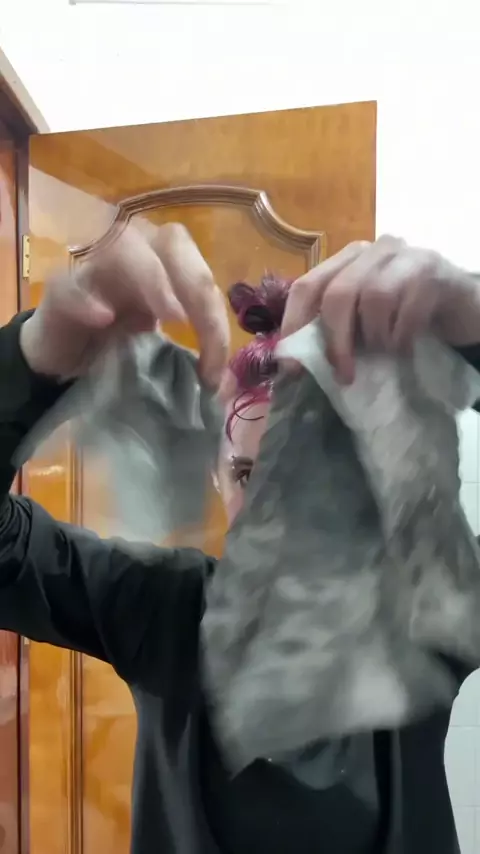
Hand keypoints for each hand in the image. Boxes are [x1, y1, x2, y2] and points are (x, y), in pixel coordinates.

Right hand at [20, 223, 229, 388]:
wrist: (65, 358)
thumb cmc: (118, 348)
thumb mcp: (162, 352)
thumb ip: (193, 359)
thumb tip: (227, 385)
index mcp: (166, 269)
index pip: (202, 276)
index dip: (215, 319)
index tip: (213, 372)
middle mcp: (135, 257)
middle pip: (173, 242)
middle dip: (194, 284)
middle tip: (198, 329)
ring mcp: (95, 268)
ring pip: (124, 244)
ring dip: (152, 277)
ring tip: (168, 316)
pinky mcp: (58, 292)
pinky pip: (70, 283)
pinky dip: (87, 298)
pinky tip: (102, 320)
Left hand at [281, 235, 479, 382]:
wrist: (463, 309)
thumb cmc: (407, 317)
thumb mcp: (365, 321)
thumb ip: (336, 329)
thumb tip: (295, 365)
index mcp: (347, 260)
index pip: (307, 287)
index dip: (295, 327)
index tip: (293, 369)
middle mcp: (372, 250)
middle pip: (337, 293)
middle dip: (336, 341)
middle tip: (345, 374)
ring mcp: (403, 256)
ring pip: (373, 298)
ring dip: (377, 337)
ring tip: (386, 351)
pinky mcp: (431, 271)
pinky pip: (407, 310)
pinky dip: (402, 337)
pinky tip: (406, 347)